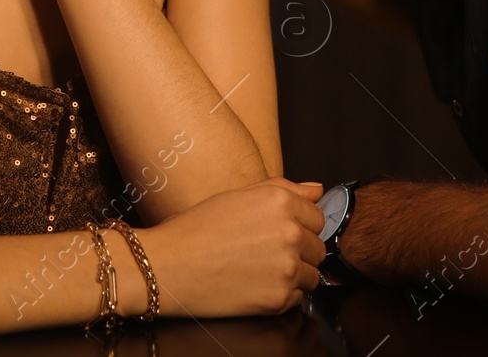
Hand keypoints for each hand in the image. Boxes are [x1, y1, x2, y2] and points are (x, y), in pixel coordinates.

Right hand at [136, 176, 325, 317]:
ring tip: (258, 269)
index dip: (298, 225)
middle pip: (317, 247)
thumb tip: (318, 190)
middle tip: (264, 252)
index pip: (317, 217)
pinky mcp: (280, 297)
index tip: (277, 232)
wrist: (169, 266)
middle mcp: (290, 232)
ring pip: (311, 274)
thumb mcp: (239, 196)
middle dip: (298, 251)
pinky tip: (254, 284)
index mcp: (280, 202)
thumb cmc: (196, 229)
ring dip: (292, 274)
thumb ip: (284, 189)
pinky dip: (281, 294)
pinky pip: (298, 297)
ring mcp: (287, 267)